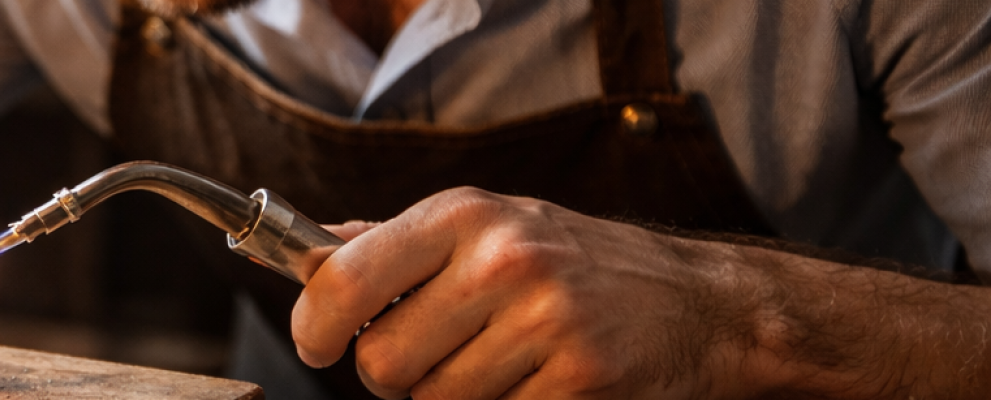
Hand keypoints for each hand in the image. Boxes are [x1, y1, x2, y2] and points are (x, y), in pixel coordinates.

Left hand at [293, 187, 780, 398]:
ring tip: (494, 361)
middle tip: (431, 356)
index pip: (345, 280)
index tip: (318, 345)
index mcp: (462, 215)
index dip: (314, 327)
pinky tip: (534, 379)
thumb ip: (391, 243)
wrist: (694, 302)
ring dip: (450, 395)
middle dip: (393, 374)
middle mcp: (502, 260)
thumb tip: (305, 252)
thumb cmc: (571, 260)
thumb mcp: (483, 226)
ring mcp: (545, 320)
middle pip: (383, 360)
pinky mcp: (578, 378)